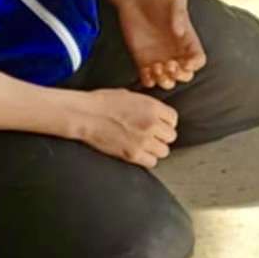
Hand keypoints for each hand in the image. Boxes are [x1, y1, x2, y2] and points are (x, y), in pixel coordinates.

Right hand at [57, 88, 178, 167]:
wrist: (85, 114)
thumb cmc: (102, 103)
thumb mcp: (129, 95)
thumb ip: (146, 105)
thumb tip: (155, 113)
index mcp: (151, 106)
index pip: (173, 119)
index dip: (166, 123)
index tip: (160, 125)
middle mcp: (151, 124)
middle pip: (170, 136)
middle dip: (161, 136)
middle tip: (151, 136)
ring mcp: (143, 140)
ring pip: (164, 151)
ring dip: (155, 149)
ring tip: (145, 145)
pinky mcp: (133, 154)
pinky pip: (152, 162)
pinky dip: (147, 159)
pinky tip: (139, 153)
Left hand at [116, 0, 206, 89]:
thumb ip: (179, 12)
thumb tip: (180, 32)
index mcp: (187, 41)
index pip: (198, 60)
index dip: (195, 65)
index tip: (186, 63)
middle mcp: (176, 53)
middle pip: (186, 75)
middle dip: (179, 75)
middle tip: (170, 65)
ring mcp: (160, 58)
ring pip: (168, 80)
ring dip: (165, 80)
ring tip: (157, 68)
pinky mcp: (144, 61)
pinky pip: (149, 79)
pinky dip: (149, 81)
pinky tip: (146, 72)